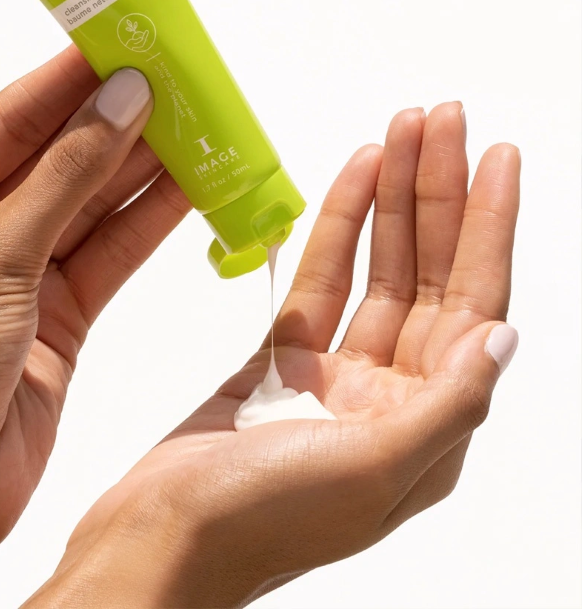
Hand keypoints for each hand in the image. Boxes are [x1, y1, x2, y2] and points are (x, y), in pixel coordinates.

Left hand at [0, 49, 189, 606]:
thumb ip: (65, 178)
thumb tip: (121, 102)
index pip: (11, 119)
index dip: (68, 78)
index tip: (120, 40)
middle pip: (61, 157)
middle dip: (118, 119)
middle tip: (176, 78)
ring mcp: (24, 271)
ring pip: (95, 203)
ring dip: (145, 166)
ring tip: (199, 124)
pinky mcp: (62, 311)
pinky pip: (113, 250)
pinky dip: (151, 219)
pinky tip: (189, 185)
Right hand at [29, 102, 519, 607]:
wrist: (156, 540)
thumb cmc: (254, 526)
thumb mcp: (365, 474)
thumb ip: (444, 406)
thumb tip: (504, 337)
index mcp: (425, 430)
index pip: (474, 306)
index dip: (489, 227)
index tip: (497, 158)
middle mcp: (390, 400)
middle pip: (429, 275)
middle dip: (438, 193)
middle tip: (442, 120)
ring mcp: (335, 376)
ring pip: (377, 269)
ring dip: (392, 199)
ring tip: (401, 132)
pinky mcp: (282, 360)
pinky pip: (319, 281)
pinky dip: (336, 227)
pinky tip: (352, 179)